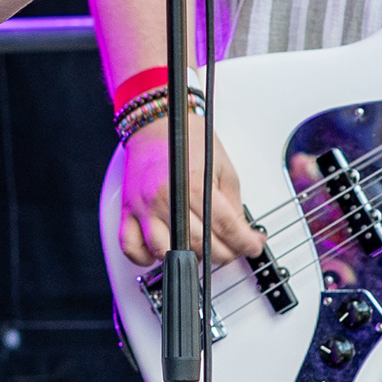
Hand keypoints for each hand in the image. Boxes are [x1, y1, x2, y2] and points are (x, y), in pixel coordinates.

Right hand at [113, 106, 264, 267]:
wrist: (155, 122)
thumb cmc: (187, 139)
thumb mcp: (222, 166)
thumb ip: (232, 203)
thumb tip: (241, 231)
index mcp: (192, 185)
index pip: (227, 228)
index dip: (246, 243)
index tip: (253, 246)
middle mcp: (166, 199)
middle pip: (200, 245)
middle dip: (225, 252)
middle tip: (234, 247)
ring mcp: (144, 207)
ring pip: (166, 252)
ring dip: (187, 258)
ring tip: (200, 250)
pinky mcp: (128, 211)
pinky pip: (131, 247)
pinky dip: (145, 258)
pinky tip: (161, 253)